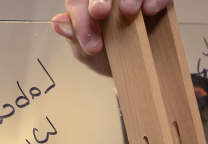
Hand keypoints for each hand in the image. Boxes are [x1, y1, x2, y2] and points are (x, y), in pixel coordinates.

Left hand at [52, 0, 173, 75]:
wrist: (135, 71)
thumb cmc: (107, 56)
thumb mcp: (87, 52)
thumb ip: (74, 38)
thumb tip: (58, 23)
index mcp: (86, 4)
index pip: (77, 0)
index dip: (80, 17)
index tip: (90, 44)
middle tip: (99, 12)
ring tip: (128, 11)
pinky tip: (150, 10)